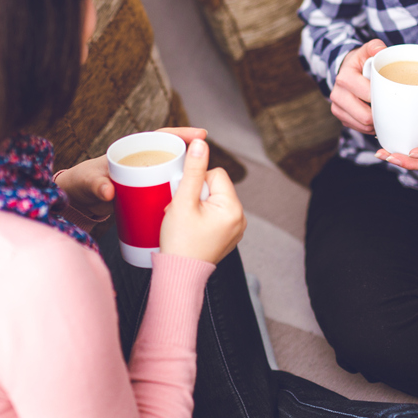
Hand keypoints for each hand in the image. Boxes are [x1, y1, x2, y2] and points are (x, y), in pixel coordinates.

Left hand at [55, 127, 208, 217]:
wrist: (78, 199)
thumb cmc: (83, 182)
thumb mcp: (88, 182)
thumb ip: (96, 185)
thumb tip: (108, 191)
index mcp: (133, 150)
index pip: (162, 136)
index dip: (182, 134)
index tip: (201, 135)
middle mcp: (143, 162)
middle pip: (172, 156)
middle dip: (191, 159)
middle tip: (207, 168)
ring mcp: (146, 178)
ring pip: (171, 175)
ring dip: (186, 180)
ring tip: (201, 189)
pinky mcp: (146, 193)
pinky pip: (165, 191)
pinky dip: (175, 196)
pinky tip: (186, 206)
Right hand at [159, 138, 245, 264]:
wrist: (178, 275)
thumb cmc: (179, 242)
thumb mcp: (182, 201)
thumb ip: (192, 170)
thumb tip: (200, 143)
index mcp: (234, 209)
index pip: (215, 174)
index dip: (195, 181)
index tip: (183, 198)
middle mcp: (240, 218)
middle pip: (215, 187)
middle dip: (195, 194)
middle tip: (182, 211)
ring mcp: (235, 229)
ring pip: (213, 200)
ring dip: (196, 204)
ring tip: (185, 221)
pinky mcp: (227, 236)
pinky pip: (214, 215)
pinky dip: (201, 216)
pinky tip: (190, 228)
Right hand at [329, 39, 387, 132]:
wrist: (346, 70)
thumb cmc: (361, 62)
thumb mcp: (366, 51)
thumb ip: (374, 47)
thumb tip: (381, 50)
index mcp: (345, 77)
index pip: (368, 95)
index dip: (384, 98)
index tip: (394, 95)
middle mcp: (337, 94)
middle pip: (365, 116)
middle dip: (381, 113)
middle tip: (391, 106)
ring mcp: (336, 107)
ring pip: (362, 125)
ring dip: (376, 121)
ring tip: (384, 110)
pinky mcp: (340, 116)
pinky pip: (358, 128)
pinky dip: (369, 126)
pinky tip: (375, 115)